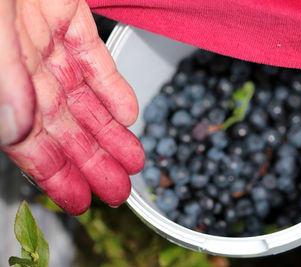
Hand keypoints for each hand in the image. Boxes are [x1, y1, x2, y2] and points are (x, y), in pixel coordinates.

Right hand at [0, 0, 144, 214]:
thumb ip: (2, 79)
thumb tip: (17, 127)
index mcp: (0, 86)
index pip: (29, 144)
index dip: (55, 175)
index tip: (80, 200)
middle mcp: (21, 69)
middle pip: (63, 129)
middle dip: (92, 161)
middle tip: (117, 190)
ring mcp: (45, 44)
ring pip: (84, 101)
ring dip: (109, 133)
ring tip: (133, 162)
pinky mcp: (67, 19)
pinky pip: (94, 60)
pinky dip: (113, 87)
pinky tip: (128, 115)